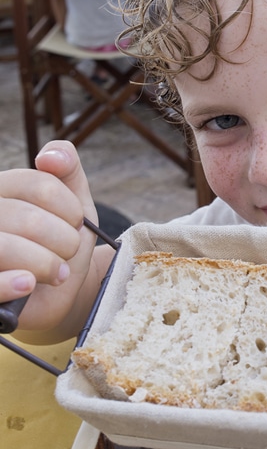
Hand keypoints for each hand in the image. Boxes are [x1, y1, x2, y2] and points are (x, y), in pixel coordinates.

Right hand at [0, 141, 99, 337]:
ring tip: (57, 273)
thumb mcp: (73, 200)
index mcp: (1, 189)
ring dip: (47, 264)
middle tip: (67, 253)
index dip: (69, 207)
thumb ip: (67, 168)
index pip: (38, 183)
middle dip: (64, 241)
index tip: (76, 223)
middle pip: (27, 219)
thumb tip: (48, 157)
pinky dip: (12, 283)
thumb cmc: (62, 240)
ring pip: (8, 247)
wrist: (60, 291)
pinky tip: (28, 284)